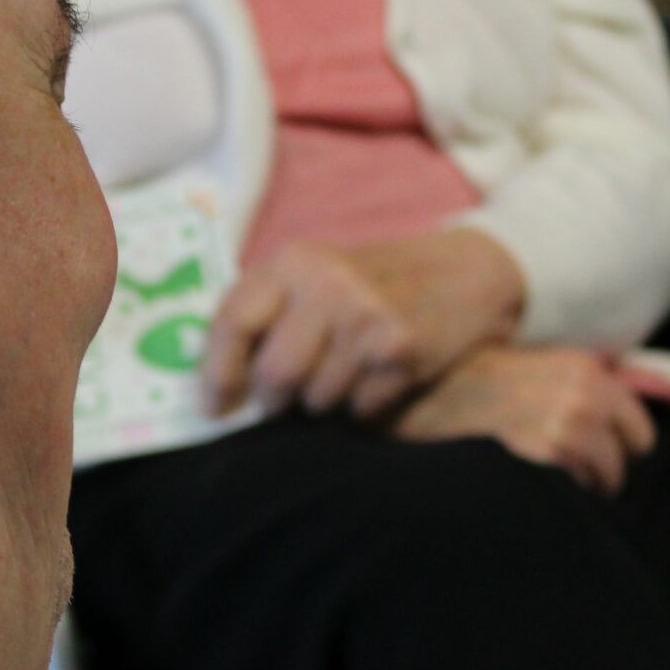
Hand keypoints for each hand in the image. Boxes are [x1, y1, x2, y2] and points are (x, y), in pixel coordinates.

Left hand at [202, 228, 524, 419]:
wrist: (462, 272)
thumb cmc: (370, 283)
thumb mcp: (312, 275)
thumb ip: (263, 312)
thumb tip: (207, 380)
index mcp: (293, 261)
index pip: (232, 323)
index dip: (216, 374)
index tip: (215, 407)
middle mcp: (328, 283)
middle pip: (275, 375)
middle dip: (276, 400)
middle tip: (286, 399)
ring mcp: (368, 315)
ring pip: (317, 399)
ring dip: (324, 402)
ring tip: (344, 373)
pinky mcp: (403, 349)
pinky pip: (360, 409)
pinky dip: (364, 405)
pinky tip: (379, 377)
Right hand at [389, 345, 652, 494]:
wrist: (420, 396)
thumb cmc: (470, 384)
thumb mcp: (533, 365)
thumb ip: (577, 386)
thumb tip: (614, 416)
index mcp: (586, 371)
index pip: (639, 431)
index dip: (618, 447)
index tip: (594, 454)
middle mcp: (584, 397)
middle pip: (623, 462)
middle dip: (600, 471)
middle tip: (563, 471)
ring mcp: (566, 429)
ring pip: (602, 482)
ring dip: (577, 488)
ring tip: (542, 479)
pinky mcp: (544, 458)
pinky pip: (572, 495)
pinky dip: (556, 499)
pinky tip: (526, 484)